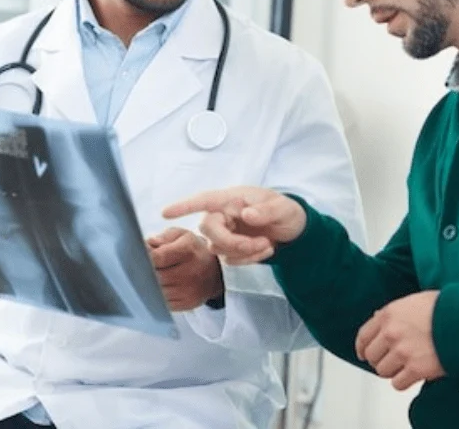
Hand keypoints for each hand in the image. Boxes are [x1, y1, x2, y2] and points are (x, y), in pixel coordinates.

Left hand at [147, 228, 223, 311]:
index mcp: (188, 250)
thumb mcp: (181, 236)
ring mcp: (189, 291)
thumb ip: (163, 238)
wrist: (215, 272)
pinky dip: (157, 296)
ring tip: (150, 275)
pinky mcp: (187, 304)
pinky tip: (159, 287)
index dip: (143, 257)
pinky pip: (163, 303)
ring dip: (149, 284)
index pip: (157, 258)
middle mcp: (190, 272)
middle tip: (140, 266)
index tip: (137, 255)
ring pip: (157, 291)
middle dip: (144, 271)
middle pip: (155, 276)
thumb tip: (147, 245)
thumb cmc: (193, 250)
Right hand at [162, 187, 306, 264]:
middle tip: (259, 244)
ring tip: (268, 244)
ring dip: (244, 252)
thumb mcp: (283, 208)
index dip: (184, 206)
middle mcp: (224, 214)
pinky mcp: (230, 248)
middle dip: (231, 242)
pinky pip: (230, 259)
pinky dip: (249, 259)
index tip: (165, 213)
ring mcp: (226, 232)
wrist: (293, 231)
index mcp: (233, 199)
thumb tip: (246, 214)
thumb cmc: (285, 211)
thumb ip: (266, 211)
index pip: (204, 200)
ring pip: (218, 248)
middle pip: (208, 229)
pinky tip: (265, 250)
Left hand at [355, 290, 444, 390]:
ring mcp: (402, 352)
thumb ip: (394, 312)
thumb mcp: (413, 301)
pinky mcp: (416, 369)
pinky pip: (398, 383)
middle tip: (391, 361)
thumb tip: (378, 319)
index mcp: (388, 314)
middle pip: (372, 356)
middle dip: (380, 359)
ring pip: (383, 371)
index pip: (364, 335)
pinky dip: (403, 381)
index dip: (362, 347)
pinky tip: (412, 375)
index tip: (364, 353)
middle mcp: (391, 333)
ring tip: (405, 367)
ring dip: (392, 371)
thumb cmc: (445, 308)